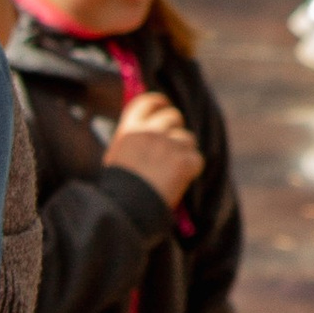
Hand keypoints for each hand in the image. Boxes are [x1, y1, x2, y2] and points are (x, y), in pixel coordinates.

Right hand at [102, 92, 202, 211]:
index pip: (147, 102)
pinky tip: (178, 183)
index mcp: (129, 130)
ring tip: (171, 173)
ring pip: (188, 139)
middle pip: (173, 116)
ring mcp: (168, 144)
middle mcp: (149, 131)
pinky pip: (196, 159)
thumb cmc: (117, 190)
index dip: (159, 102)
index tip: (164, 106)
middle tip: (172, 149)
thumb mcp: (117, 157)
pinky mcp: (183, 160)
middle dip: (175, 131)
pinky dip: (190, 171)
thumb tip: (148, 130)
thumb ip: (132, 140)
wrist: (124, 210)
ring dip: (184, 152)